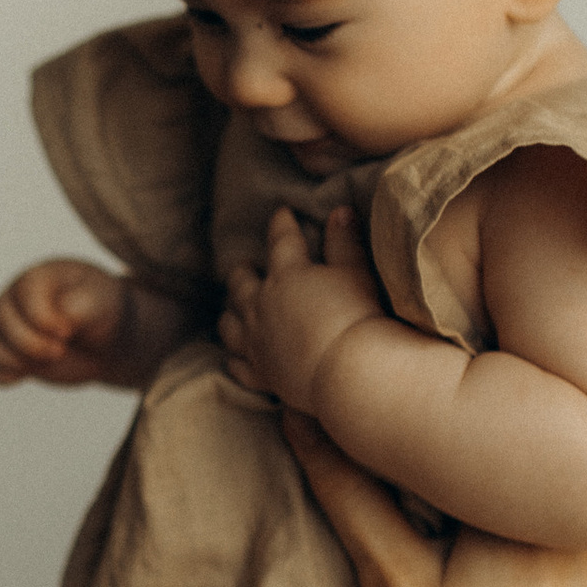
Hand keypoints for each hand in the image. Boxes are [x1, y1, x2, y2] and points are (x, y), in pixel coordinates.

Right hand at [0, 258, 136, 388]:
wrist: (106, 336)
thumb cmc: (102, 310)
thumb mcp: (98, 302)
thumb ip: (76, 306)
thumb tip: (52, 320)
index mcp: (35, 279)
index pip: (24, 297)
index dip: (41, 320)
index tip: (67, 332)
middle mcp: (14, 299)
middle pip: (1, 320)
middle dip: (29, 344)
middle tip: (59, 351)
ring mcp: (8, 326)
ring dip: (10, 359)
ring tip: (40, 364)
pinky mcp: (8, 353)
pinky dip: (0, 375)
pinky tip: (24, 376)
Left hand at [219, 205, 381, 412]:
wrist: (347, 373)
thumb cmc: (355, 318)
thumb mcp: (356, 273)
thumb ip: (345, 242)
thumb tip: (340, 211)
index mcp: (287, 275)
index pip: (282, 241)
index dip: (282, 225)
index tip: (281, 214)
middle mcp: (262, 306)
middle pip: (241, 284)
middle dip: (242, 273)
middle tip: (243, 267)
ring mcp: (257, 343)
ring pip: (230, 325)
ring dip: (231, 315)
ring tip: (232, 311)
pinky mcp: (261, 375)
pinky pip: (239, 366)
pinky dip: (235, 360)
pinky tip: (235, 360)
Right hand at [284, 409, 586, 586]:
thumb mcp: (396, 585)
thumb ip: (351, 492)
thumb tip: (301, 415)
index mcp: (551, 494)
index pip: (494, 423)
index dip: (453, 437)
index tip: (425, 466)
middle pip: (544, 445)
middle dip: (501, 459)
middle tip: (458, 504)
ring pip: (579, 479)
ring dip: (544, 487)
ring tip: (498, 531)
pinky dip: (579, 527)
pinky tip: (544, 567)